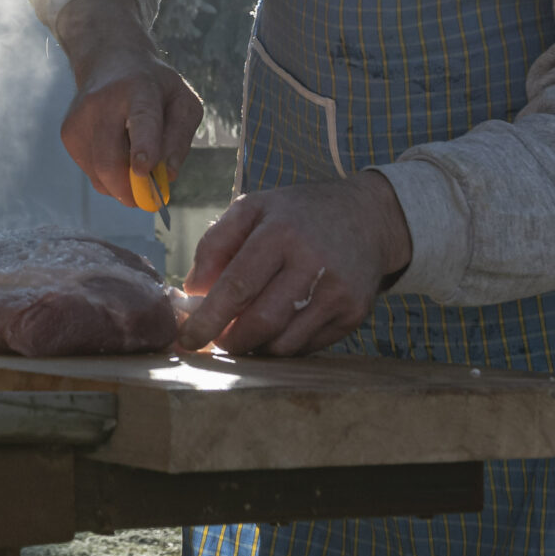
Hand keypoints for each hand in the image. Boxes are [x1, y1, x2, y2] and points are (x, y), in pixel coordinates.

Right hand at [52, 0, 204, 205]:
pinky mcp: (68, 132)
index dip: (143, 146)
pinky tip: (116, 151)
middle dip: (131, 190)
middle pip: (111, 159)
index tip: (143, 170)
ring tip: (134, 159)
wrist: (109, 61)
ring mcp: (80, 117)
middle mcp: (103, 102)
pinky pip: (91, 172)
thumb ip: (180, 138)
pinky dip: (108, 175)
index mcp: (140, 90)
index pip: (141, 119)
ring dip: (122, 183)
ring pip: (100, 173)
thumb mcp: (182, 102)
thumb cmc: (155, 88)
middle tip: (148, 199)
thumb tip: (168, 175)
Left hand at [175, 173, 412, 356]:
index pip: (237, 286)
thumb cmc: (297, 214)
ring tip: (247, 328)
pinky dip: (283, 344)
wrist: (368, 217)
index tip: (186, 338)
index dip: (208, 318)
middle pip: (261, 322)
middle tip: (217, 338)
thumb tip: (193, 291)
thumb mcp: (252, 208)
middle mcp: (313, 264)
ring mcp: (338, 293)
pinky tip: (279, 324)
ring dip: (256, 346)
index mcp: (281, 233)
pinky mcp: (354, 315)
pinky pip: (307, 347)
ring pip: (283, 344)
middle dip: (230, 340)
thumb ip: (215, 244)